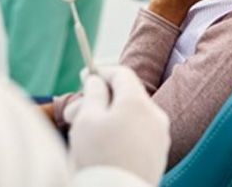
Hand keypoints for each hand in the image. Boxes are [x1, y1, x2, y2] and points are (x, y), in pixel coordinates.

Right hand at [68, 66, 169, 186]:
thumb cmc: (99, 159)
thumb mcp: (87, 120)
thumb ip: (93, 94)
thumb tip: (97, 81)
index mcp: (139, 102)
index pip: (122, 74)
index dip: (101, 72)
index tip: (84, 76)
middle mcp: (155, 116)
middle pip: (126, 97)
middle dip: (99, 102)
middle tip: (71, 115)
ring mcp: (160, 138)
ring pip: (131, 118)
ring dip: (108, 120)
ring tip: (83, 136)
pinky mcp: (158, 157)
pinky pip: (138, 136)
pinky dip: (120, 135)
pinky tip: (102, 149)